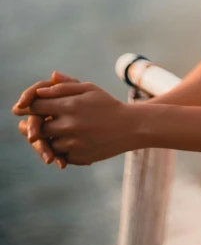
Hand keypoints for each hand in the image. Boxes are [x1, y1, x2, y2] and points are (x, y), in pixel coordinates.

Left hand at [13, 80, 135, 165]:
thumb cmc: (107, 104)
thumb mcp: (89, 89)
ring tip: (59, 131)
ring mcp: (73, 143)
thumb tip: (41, 90)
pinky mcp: (77, 157)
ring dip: (49, 137)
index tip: (26, 106)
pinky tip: (72, 141)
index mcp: (70, 105)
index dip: (28, 105)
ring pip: (47, 143)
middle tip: (37, 122)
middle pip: (38, 127)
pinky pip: (60, 154)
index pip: (36, 106)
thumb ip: (64, 87)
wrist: (130, 127)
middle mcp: (69, 125)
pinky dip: (61, 149)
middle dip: (36, 124)